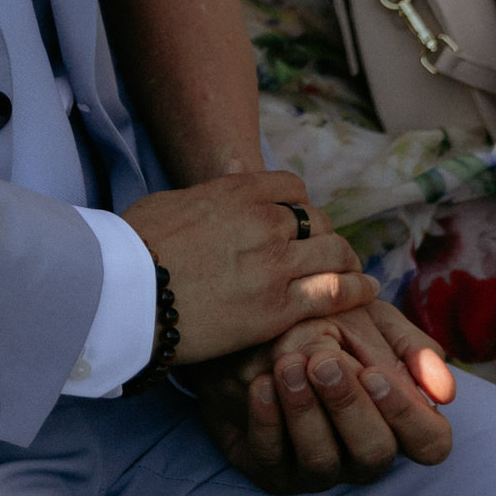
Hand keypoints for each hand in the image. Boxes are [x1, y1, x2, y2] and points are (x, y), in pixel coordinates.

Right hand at [122, 171, 378, 364]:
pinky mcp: (279, 307)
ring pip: (335, 254)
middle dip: (326, 236)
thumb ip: (209, 196)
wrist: (127, 292)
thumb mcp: (172, 202)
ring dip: (348, 262)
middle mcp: (265, 220)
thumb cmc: (135, 246)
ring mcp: (276, 264)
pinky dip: (358, 290)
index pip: (293, 187)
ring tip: (355, 274)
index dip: (300, 206)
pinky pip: (336, 292)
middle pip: (319, 221)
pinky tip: (369, 292)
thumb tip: (221, 190)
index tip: (300, 223)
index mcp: (237, 190)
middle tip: (329, 254)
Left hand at [191, 308, 458, 492]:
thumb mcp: (368, 320)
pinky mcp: (273, 470)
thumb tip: (445, 392)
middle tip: (323, 361)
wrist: (249, 332)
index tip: (374, 373)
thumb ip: (408, 346)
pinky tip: (260, 385)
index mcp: (396, 421)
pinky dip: (266, 421)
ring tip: (286, 366)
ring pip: (322, 462)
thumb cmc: (320, 325)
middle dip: (348, 406)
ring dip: (305, 411)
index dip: (407, 415)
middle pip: (375, 453)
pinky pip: (272, 459)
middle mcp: (362, 452)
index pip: (430, 442)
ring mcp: (318, 468)